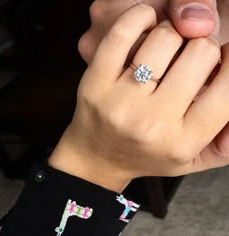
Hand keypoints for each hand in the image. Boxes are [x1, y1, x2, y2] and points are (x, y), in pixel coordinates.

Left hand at [49, 4, 228, 192]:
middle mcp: (152, 122)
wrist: (99, 157)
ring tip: (167, 47)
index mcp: (182, 141)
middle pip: (201, 52)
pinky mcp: (95, 83)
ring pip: (165, 37)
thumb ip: (226, 142)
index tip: (223, 57)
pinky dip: (141, 17)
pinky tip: (147, 25)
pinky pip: (122, 33)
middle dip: (202, 46)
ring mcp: (120, 102)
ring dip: (173, 33)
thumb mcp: (191, 159)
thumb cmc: (145, 156)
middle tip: (190, 54)